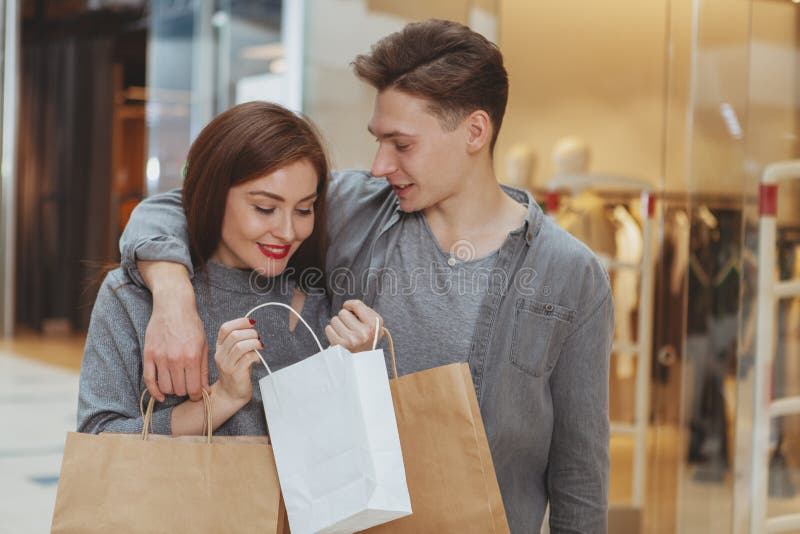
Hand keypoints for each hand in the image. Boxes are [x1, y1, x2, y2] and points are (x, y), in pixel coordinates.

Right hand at [141, 261, 208, 401]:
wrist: (173, 306)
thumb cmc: (191, 324)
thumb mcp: (203, 345)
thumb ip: (203, 369)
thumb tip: (206, 391)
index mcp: (192, 357)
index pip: (193, 389)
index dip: (196, 396)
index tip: (197, 394)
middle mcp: (175, 359)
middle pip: (179, 390)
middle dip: (185, 391)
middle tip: (188, 386)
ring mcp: (160, 357)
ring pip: (165, 387)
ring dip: (172, 390)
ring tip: (177, 383)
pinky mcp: (148, 355)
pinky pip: (148, 380)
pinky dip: (154, 392)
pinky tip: (160, 395)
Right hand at [214, 318, 262, 403]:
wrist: (230, 394)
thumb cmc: (236, 372)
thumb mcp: (235, 354)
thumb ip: (240, 341)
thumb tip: (253, 329)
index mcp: (219, 347)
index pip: (225, 328)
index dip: (239, 322)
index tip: (251, 323)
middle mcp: (220, 355)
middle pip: (234, 335)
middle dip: (251, 333)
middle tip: (258, 338)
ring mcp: (226, 365)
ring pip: (240, 346)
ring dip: (254, 343)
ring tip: (259, 346)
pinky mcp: (235, 374)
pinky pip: (247, 359)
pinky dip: (255, 355)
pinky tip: (257, 359)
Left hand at [325, 300, 383, 352]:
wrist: (362, 358)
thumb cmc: (365, 337)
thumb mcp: (373, 323)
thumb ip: (363, 310)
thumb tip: (347, 305)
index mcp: (374, 324)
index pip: (356, 304)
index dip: (350, 305)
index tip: (350, 310)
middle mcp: (364, 333)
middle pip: (343, 312)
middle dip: (344, 317)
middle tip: (350, 326)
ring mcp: (352, 340)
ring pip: (334, 320)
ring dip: (338, 324)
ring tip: (345, 332)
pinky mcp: (340, 345)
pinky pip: (328, 329)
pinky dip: (331, 331)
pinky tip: (339, 336)